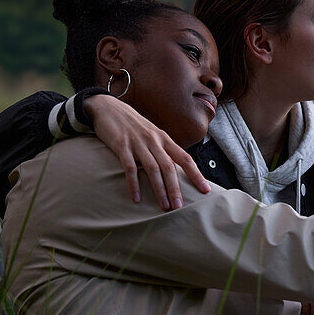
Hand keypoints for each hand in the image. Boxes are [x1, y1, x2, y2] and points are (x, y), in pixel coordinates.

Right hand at [85, 95, 209, 209]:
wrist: (108, 107)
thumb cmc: (132, 124)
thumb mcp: (152, 134)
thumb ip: (163, 149)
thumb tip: (176, 168)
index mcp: (164, 139)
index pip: (185, 158)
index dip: (196, 174)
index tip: (205, 189)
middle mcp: (154, 141)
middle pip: (169, 167)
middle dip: (176, 188)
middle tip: (179, 207)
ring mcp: (138, 143)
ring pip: (153, 169)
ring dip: (159, 190)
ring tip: (164, 206)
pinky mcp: (121, 146)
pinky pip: (130, 168)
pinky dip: (134, 184)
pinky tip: (136, 199)